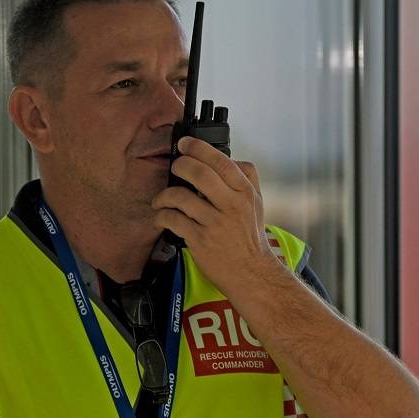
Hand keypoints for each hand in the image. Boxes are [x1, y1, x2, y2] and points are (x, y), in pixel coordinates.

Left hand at [152, 136, 278, 292]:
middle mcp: (231, 206)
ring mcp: (215, 224)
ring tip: (161, 199)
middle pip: (199, 174)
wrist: (251, 273)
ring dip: (164, 195)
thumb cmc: (249, 237)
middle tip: (175, 167)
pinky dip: (161, 216)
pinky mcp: (200, 241)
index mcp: (245, 193)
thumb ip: (248, 178)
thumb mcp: (257, 204)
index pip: (221, 161)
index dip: (198, 148)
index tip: (185, 144)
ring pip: (181, 197)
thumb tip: (230, 157)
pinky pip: (173, 220)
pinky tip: (161, 217)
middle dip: (180, 165)